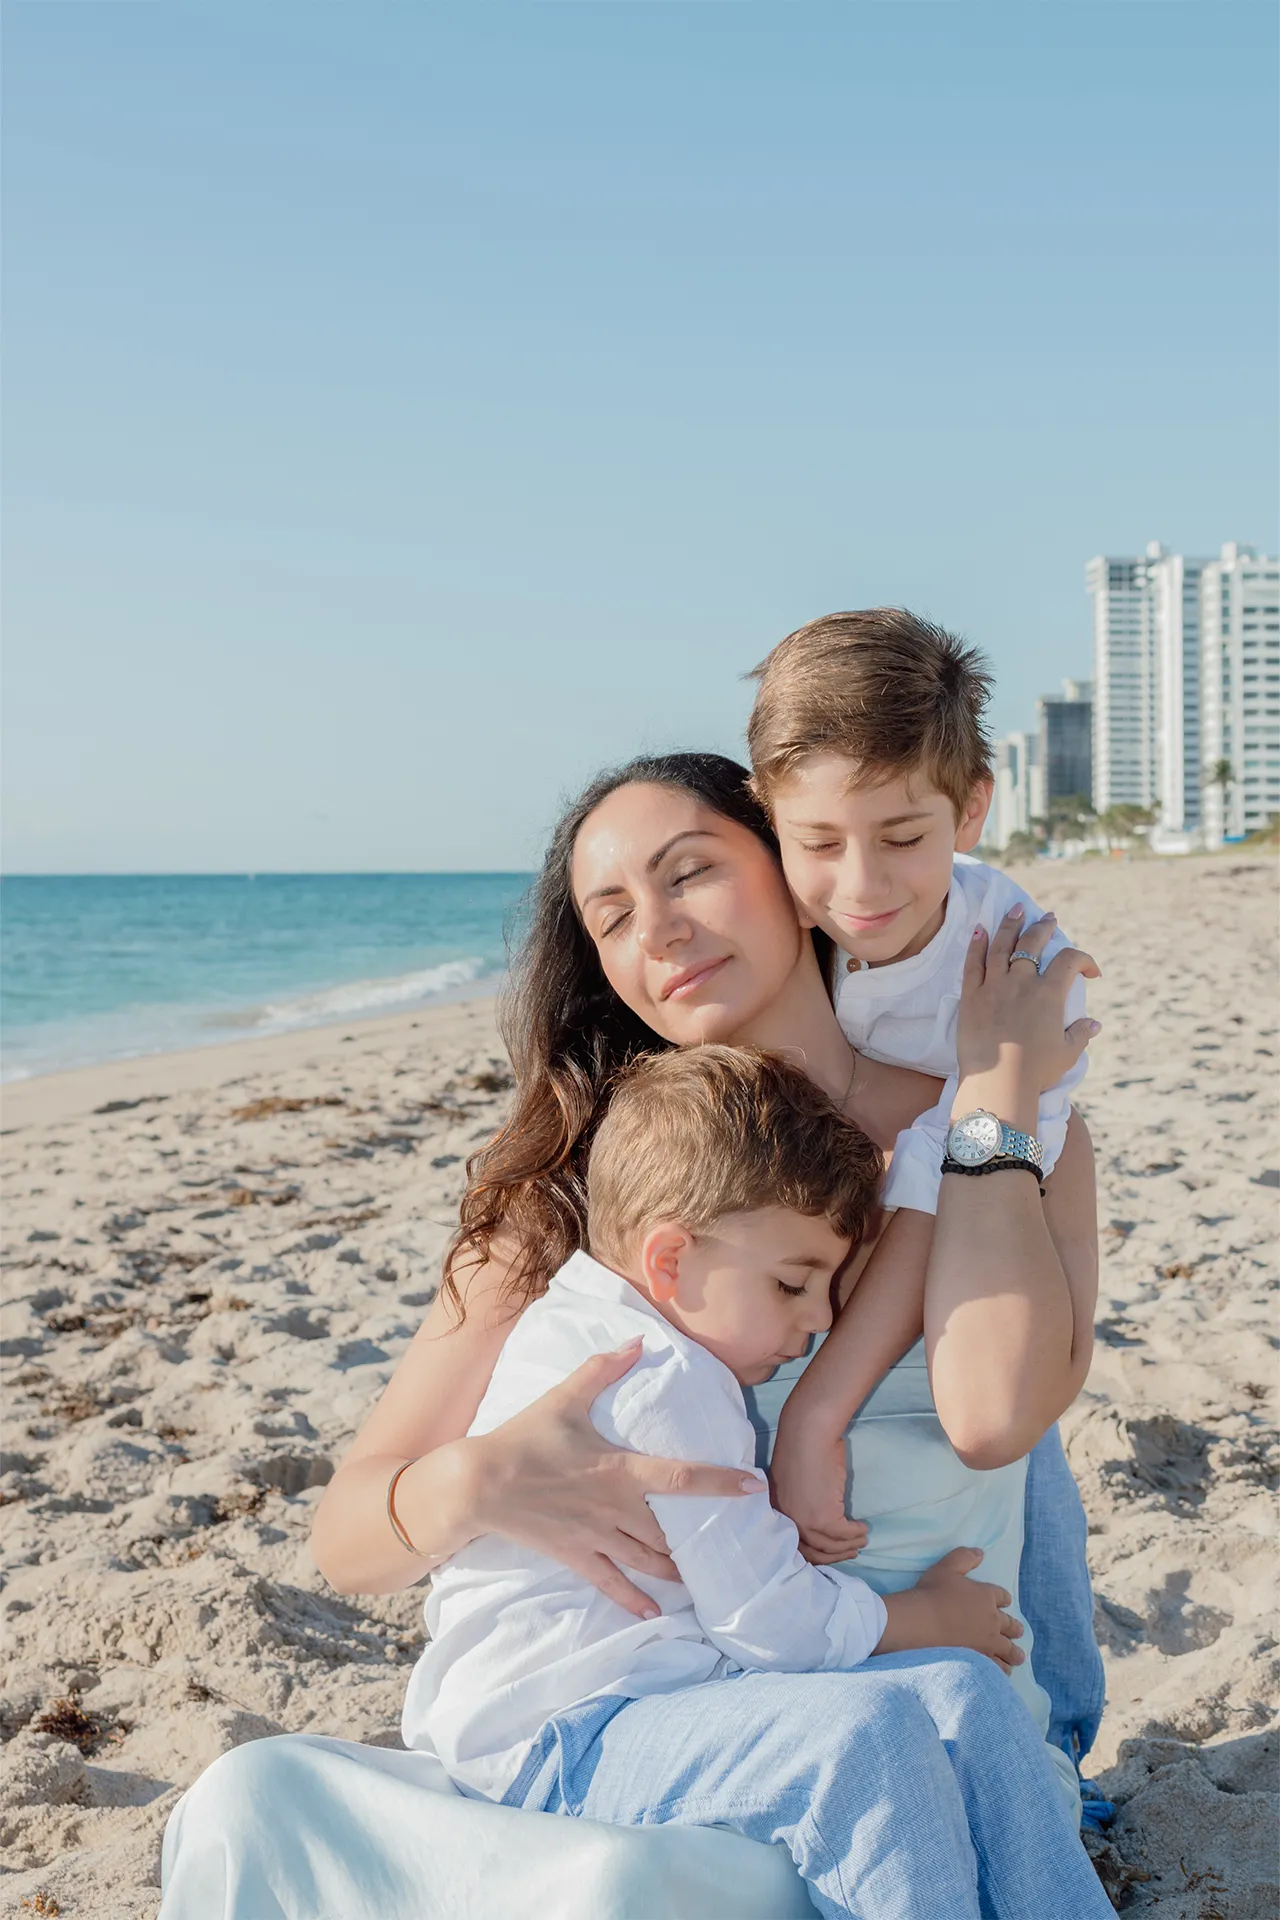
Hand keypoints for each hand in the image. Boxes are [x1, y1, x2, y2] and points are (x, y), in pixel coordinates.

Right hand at [464, 1339, 758, 1618]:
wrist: (479, 1484)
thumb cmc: (524, 1438)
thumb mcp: (565, 1398)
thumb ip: (603, 1369)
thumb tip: (638, 1340)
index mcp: (620, 1471)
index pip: (682, 1478)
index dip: (720, 1482)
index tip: (754, 1487)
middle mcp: (616, 1509)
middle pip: (672, 1531)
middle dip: (702, 1540)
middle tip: (732, 1544)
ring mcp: (597, 1538)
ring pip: (649, 1561)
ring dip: (677, 1570)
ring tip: (702, 1578)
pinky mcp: (576, 1557)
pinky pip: (612, 1585)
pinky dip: (635, 1601)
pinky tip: (655, 1614)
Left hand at [769, 1412, 867, 1565]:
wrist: (809, 1432)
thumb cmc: (802, 1447)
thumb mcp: (794, 1482)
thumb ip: (799, 1502)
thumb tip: (816, 1515)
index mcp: (777, 1511)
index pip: (795, 1545)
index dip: (815, 1552)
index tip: (832, 1551)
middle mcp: (787, 1520)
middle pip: (813, 1551)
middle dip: (834, 1555)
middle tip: (850, 1552)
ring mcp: (804, 1521)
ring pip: (830, 1546)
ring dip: (849, 1546)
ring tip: (860, 1540)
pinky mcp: (824, 1517)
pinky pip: (844, 1534)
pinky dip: (856, 1534)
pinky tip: (863, 1528)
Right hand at [878, 1547, 1025, 1672]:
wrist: (923, 1622)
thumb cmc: (933, 1592)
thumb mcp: (947, 1567)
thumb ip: (964, 1558)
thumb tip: (980, 1552)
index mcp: (986, 1597)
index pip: (1001, 1597)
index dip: (1003, 1599)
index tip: (1005, 1602)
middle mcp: (992, 1621)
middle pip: (1010, 1625)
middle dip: (1015, 1628)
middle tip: (1019, 1632)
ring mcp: (988, 1644)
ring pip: (1008, 1650)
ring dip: (1013, 1653)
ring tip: (1017, 1658)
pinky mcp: (980, 1662)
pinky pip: (997, 1668)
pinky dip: (1002, 1670)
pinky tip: (1003, 1673)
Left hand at [955, 907, 1100, 1122]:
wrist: (997, 1083)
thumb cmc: (1035, 1072)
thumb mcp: (1067, 1054)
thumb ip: (1081, 1034)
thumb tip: (1094, 1023)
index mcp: (1049, 994)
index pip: (1070, 962)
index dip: (1084, 960)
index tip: (1091, 971)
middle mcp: (1022, 983)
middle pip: (1033, 944)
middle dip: (1044, 927)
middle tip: (1049, 918)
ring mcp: (994, 986)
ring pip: (1002, 945)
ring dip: (1011, 924)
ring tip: (1016, 910)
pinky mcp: (971, 996)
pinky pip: (972, 963)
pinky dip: (976, 944)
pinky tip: (980, 930)